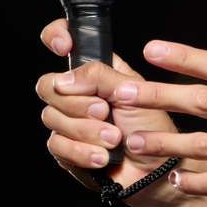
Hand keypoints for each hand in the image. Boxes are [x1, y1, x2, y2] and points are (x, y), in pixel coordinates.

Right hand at [36, 18, 178, 189]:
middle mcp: (79, 93)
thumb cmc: (153, 127)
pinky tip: (103, 156)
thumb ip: (99, 77)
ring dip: (86, 131)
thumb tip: (64, 79)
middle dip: (78, 103)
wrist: (157, 169)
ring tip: (114, 138)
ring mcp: (70, 121)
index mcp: (96, 71)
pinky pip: (56, 145)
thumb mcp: (134, 92)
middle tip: (105, 112)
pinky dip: (82, 151)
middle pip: (49, 85)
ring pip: (51, 117)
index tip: (63, 47)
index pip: (64, 41)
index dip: (56, 37)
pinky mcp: (66, 148)